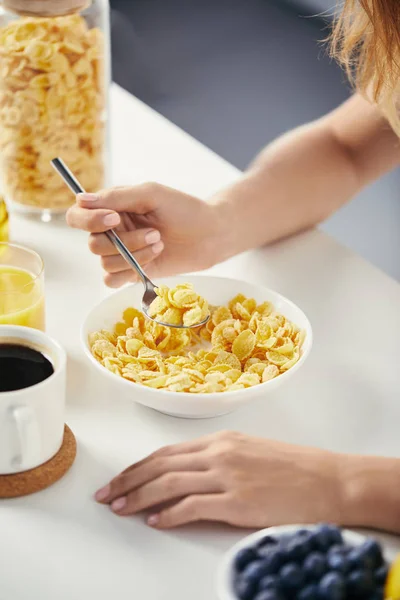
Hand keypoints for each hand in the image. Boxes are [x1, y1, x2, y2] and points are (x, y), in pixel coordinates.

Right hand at [66, 183, 228, 286]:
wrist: (209, 234)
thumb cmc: (183, 209)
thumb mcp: (151, 194)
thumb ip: (117, 197)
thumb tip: (81, 199)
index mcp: (111, 208)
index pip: (78, 215)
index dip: (89, 220)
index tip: (115, 219)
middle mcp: (111, 231)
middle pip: (93, 244)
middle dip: (125, 241)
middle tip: (154, 233)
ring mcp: (121, 253)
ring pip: (105, 263)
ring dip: (134, 254)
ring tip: (159, 242)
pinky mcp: (131, 272)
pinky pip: (112, 280)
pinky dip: (130, 271)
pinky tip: (153, 258)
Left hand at [94, 431, 342, 528]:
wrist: (327, 480)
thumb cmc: (293, 467)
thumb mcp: (250, 452)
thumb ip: (218, 459)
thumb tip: (187, 474)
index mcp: (221, 440)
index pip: (167, 452)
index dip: (138, 466)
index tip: (120, 478)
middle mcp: (219, 453)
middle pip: (161, 465)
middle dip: (128, 480)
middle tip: (106, 494)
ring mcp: (228, 476)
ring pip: (170, 483)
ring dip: (140, 497)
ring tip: (120, 508)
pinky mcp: (238, 501)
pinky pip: (193, 506)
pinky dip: (170, 514)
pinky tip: (156, 522)